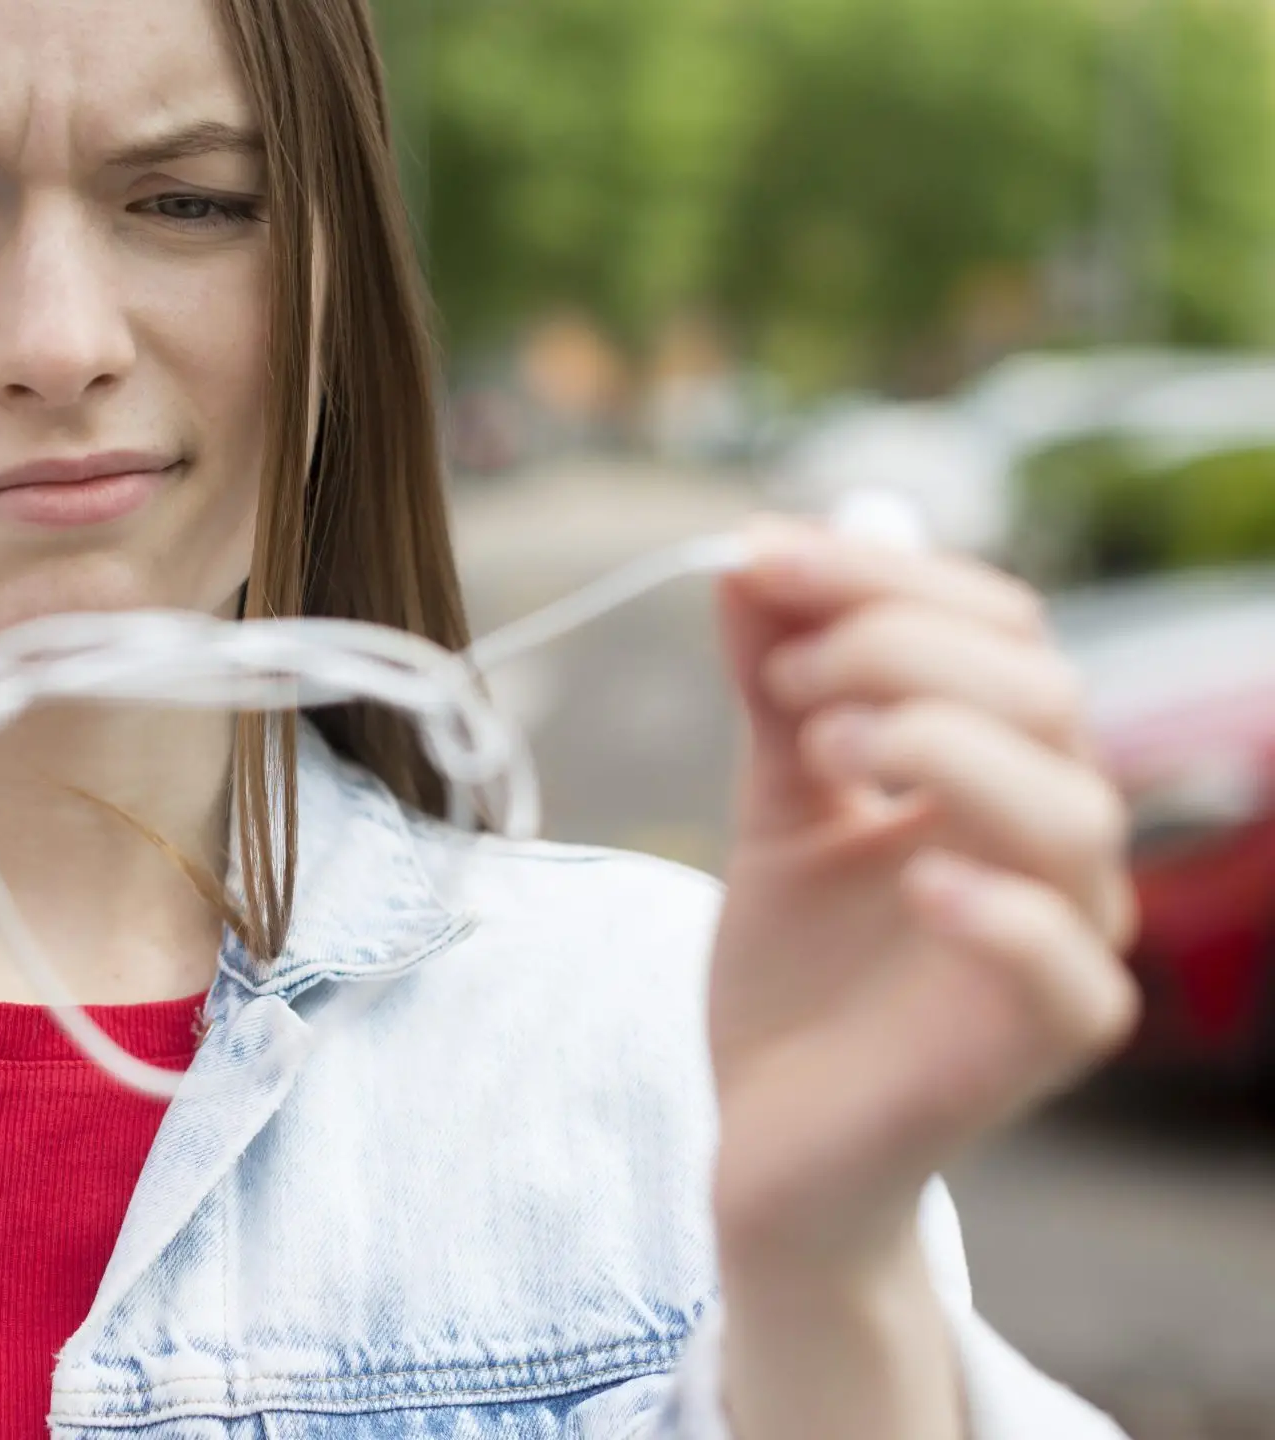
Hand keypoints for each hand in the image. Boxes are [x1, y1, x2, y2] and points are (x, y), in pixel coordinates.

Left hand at [704, 518, 1137, 1433]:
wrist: (768, 1140)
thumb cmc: (795, 975)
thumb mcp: (775, 804)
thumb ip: (775, 689)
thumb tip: (751, 553)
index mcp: (1005, 772)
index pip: (999, 631)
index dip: (883, 577)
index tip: (755, 555)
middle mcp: (1054, 847)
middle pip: (1042, 694)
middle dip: (900, 647)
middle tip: (785, 677)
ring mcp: (1060, 946)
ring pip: (1071, 813)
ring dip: (946, 745)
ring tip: (829, 745)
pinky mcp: (1039, 1046)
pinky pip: (1069, 971)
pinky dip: (1000, 910)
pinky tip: (915, 872)